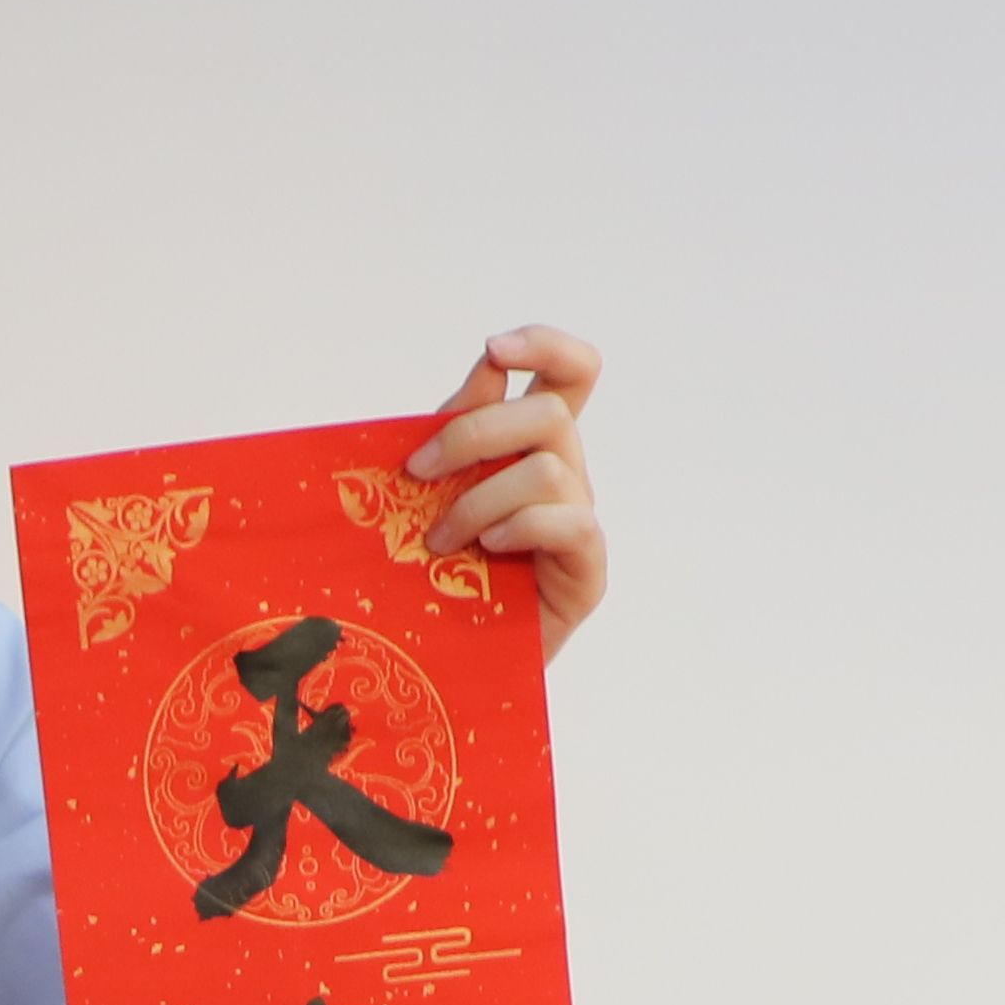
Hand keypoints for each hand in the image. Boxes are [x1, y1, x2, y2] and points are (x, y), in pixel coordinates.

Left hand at [406, 323, 605, 660]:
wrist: (449, 659)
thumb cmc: (438, 571)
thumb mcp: (436, 488)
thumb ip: (459, 427)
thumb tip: (486, 368)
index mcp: (534, 446)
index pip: (573, 372)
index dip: (546, 345)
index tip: (494, 350)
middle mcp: (567, 475)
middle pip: (552, 412)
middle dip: (474, 433)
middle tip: (417, 471)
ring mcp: (580, 521)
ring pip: (550, 468)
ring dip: (480, 498)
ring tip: (439, 540)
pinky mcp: (587, 569)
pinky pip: (570, 523)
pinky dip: (520, 526)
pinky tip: (486, 549)